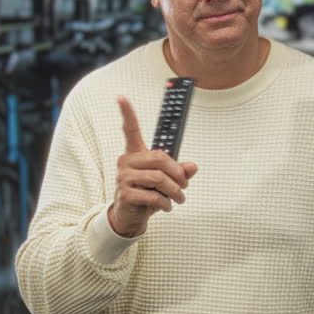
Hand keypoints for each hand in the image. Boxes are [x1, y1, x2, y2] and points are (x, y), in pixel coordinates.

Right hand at [107, 96, 197, 237]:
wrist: (130, 217)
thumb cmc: (147, 194)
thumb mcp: (166, 181)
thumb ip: (179, 172)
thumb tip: (193, 166)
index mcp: (135, 154)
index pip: (130, 129)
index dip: (126, 113)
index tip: (121, 97)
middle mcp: (126, 162)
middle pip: (159, 158)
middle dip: (178, 173)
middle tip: (185, 185)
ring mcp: (123, 177)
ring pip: (158, 178)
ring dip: (174, 190)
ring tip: (178, 198)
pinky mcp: (125, 193)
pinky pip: (153, 195)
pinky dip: (165, 203)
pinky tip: (166, 206)